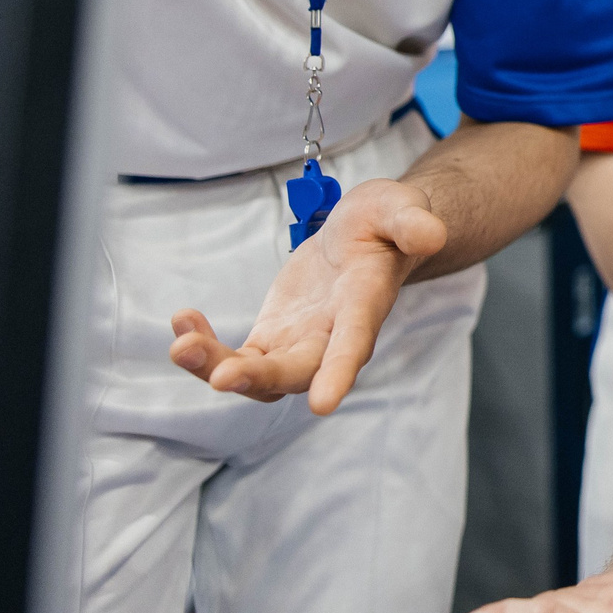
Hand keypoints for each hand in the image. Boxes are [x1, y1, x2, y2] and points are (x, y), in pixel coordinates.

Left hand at [168, 177, 448, 414]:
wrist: (367, 236)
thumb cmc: (387, 222)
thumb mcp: (401, 208)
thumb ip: (412, 223)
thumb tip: (432, 234)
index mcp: (365, 306)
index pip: (354, 344)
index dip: (339, 373)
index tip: (322, 404)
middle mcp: (332, 338)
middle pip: (295, 373)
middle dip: (257, 378)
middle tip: (221, 376)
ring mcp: (299, 344)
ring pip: (257, 376)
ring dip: (215, 369)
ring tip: (180, 343)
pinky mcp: (271, 339)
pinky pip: (233, 358)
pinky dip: (204, 348)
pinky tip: (182, 321)